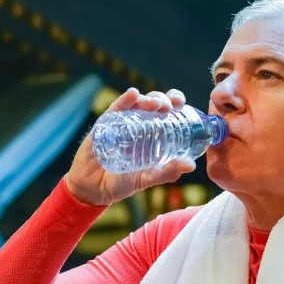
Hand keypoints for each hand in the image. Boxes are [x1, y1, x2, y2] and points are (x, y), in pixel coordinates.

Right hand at [65, 88, 195, 205]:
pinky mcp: (105, 123)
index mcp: (153, 133)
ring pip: (138, 102)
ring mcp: (122, 121)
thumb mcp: (147, 178)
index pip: (167, 112)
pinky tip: (133, 95)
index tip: (182, 105)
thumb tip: (191, 166)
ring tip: (156, 105)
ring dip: (149, 99)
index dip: (176, 103)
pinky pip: (116, 107)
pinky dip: (126, 99)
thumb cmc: (121, 183)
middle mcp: (139, 124)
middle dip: (165, 99)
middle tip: (170, 106)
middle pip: (154, 103)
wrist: (93, 189)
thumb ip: (168, 172)